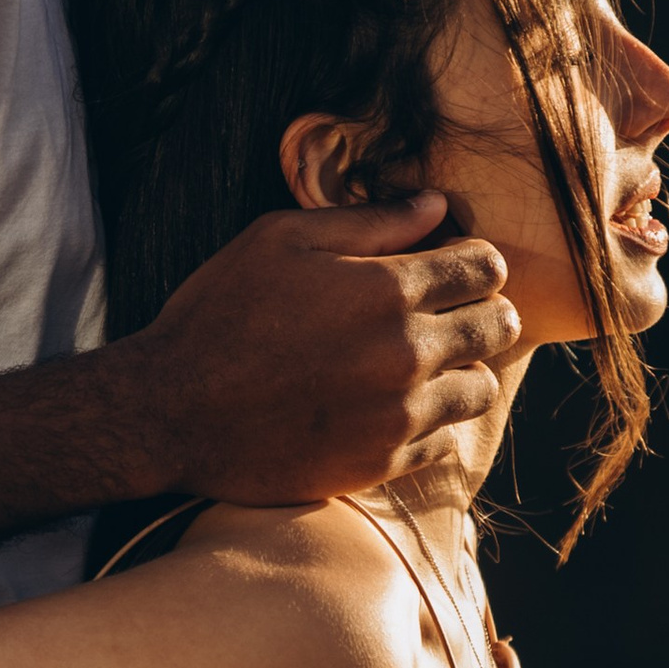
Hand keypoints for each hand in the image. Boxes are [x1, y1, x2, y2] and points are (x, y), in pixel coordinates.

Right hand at [127, 194, 517, 499]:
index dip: (473, 261)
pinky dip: (431, 424)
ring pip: (480, 389)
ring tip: (424, 367)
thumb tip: (436, 204)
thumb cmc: (218, 314)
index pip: (484, 267)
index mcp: (387, 288)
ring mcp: (399, 413)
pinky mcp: (382, 462)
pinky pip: (444, 442)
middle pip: (498, 326)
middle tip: (450, 314)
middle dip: (482, 312)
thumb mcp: (280, 239)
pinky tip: (392, 409)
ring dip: (462, 372)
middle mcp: (406, 352)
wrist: (170, 411)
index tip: (452, 268)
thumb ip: (368, 221)